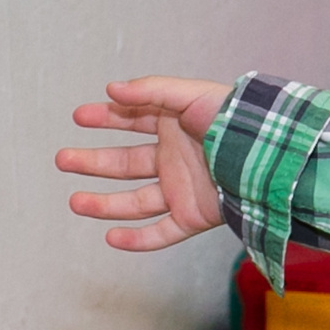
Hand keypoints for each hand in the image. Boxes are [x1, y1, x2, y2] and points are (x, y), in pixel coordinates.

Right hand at [57, 77, 233, 251]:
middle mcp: (175, 159)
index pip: (132, 121)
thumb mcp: (191, 95)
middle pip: (125, 163)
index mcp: (175, 126)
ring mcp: (183, 190)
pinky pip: (161, 233)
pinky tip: (111, 237)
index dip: (105, 117)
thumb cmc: (235, 119)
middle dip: (93, 162)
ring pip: (136, 201)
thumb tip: (111, 89)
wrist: (267, 156)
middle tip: (63, 160)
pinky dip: (137, 240)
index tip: (79, 117)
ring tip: (75, 201)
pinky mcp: (194, 217)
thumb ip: (150, 91)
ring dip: (104, 203)